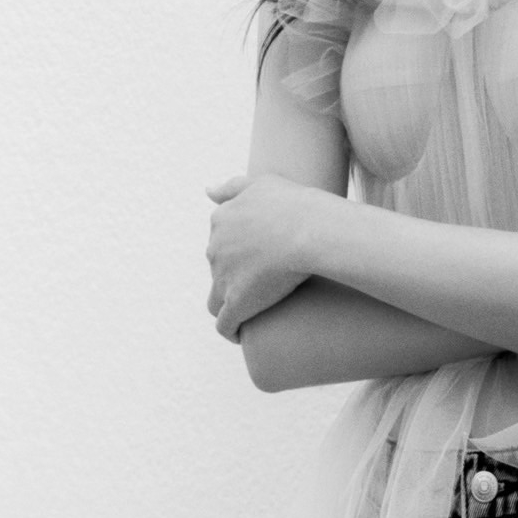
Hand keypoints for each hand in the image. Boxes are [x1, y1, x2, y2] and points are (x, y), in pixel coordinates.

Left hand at [205, 173, 325, 342]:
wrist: (310, 231)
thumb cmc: (294, 204)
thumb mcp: (261, 183)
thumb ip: (233, 186)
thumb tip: (207, 191)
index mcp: (222, 220)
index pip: (220, 241)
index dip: (235, 253)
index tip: (255, 260)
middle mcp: (216, 249)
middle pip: (218, 270)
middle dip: (234, 277)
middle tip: (264, 283)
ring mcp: (224, 278)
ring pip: (217, 299)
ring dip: (229, 305)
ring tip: (253, 311)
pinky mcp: (237, 303)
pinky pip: (225, 324)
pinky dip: (231, 331)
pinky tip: (242, 335)